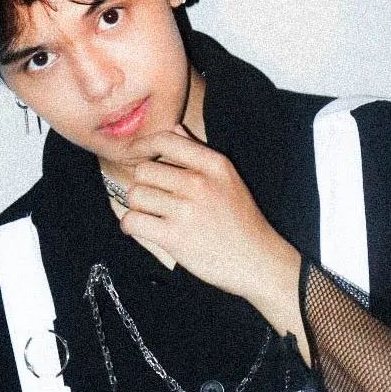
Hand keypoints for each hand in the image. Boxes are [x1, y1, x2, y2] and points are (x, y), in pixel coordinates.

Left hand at [118, 126, 296, 306]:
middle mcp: (199, 183)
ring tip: (155, 217)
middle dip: (145, 185)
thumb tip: (175, 129)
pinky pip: (132, 221)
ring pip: (135, 196)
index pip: (165, 140)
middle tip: (157, 200)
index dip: (143, 145)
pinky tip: (146, 229)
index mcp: (214, 165)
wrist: (258, 262)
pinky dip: (132, 226)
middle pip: (144, 171)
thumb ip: (199, 153)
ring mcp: (185, 210)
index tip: (136, 154)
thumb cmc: (242, 222)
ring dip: (139, 207)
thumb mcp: (228, 179)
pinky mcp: (174, 237)